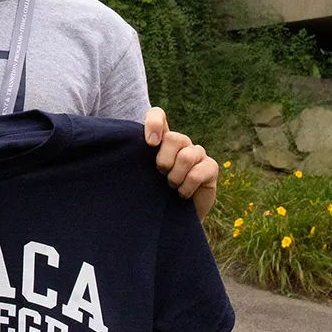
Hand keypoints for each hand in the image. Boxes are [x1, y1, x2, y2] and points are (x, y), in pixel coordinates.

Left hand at [144, 107, 217, 221]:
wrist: (173, 216)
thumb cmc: (153, 193)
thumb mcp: (141, 175)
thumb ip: (135, 160)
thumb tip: (121, 153)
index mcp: (161, 139)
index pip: (158, 114)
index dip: (154, 122)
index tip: (150, 144)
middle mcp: (180, 142)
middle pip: (174, 137)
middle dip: (164, 160)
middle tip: (160, 174)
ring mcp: (197, 153)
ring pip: (187, 156)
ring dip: (175, 176)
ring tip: (171, 186)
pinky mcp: (210, 167)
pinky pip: (199, 172)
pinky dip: (187, 186)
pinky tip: (183, 194)